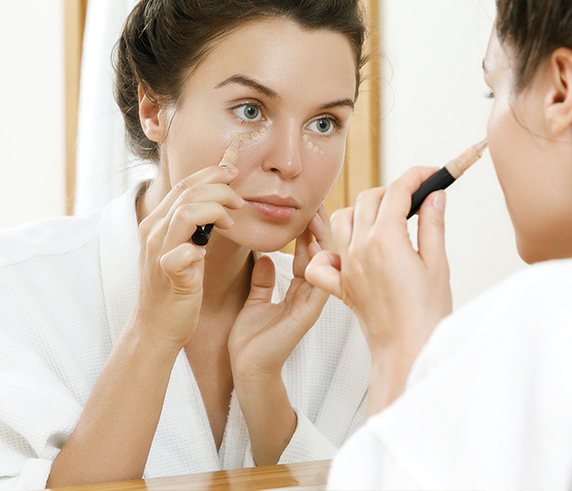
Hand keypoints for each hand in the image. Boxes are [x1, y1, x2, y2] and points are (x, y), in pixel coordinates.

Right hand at [133, 166, 243, 351]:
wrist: (155, 328)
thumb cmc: (174, 289)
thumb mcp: (181, 249)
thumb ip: (192, 227)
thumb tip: (216, 206)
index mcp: (156, 223)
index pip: (183, 185)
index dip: (211, 174)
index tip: (233, 175)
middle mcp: (153, 232)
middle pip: (188, 192)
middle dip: (220, 188)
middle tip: (239, 200)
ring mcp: (158, 253)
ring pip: (187, 212)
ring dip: (216, 210)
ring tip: (231, 222)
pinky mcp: (167, 275)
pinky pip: (181, 253)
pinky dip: (197, 249)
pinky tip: (207, 254)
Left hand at [228, 206, 332, 384]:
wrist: (247, 369)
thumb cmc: (250, 341)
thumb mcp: (254, 301)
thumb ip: (263, 280)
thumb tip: (264, 258)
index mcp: (298, 291)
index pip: (308, 253)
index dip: (307, 230)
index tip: (303, 209)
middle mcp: (309, 294)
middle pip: (321, 253)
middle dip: (319, 228)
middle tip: (315, 203)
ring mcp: (312, 303)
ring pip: (325, 264)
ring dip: (322, 239)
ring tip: (317, 215)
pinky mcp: (308, 313)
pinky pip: (320, 282)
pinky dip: (319, 263)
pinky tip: (315, 244)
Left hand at [304, 167, 451, 413]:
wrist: (408, 351)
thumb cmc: (427, 314)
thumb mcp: (438, 264)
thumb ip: (432, 224)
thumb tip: (434, 195)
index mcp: (386, 240)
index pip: (397, 191)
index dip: (416, 176)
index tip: (430, 174)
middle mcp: (360, 248)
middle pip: (369, 198)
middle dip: (392, 190)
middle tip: (415, 197)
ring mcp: (347, 266)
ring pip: (343, 219)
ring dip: (362, 210)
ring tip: (386, 217)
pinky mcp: (341, 285)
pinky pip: (322, 260)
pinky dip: (330, 249)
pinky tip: (349, 250)